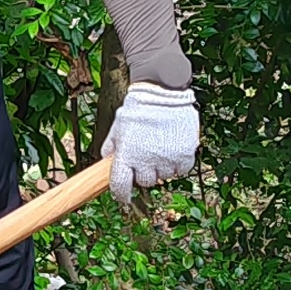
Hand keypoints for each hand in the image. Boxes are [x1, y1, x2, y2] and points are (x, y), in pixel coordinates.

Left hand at [105, 80, 201, 206]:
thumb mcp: (118, 126)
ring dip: (161, 166)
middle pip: (145, 182)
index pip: (120, 186)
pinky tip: (173, 148)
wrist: (163, 92)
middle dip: (144, 172)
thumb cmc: (138, 108)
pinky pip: (181, 170)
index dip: (121, 195)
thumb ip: (111, 146)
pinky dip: (178, 163)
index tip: (124, 197)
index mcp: (126, 155)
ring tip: (160, 146)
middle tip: (145, 155)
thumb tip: (107, 161)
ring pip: (164, 176)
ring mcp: (166, 159)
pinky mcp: (184, 155)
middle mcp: (145, 161)